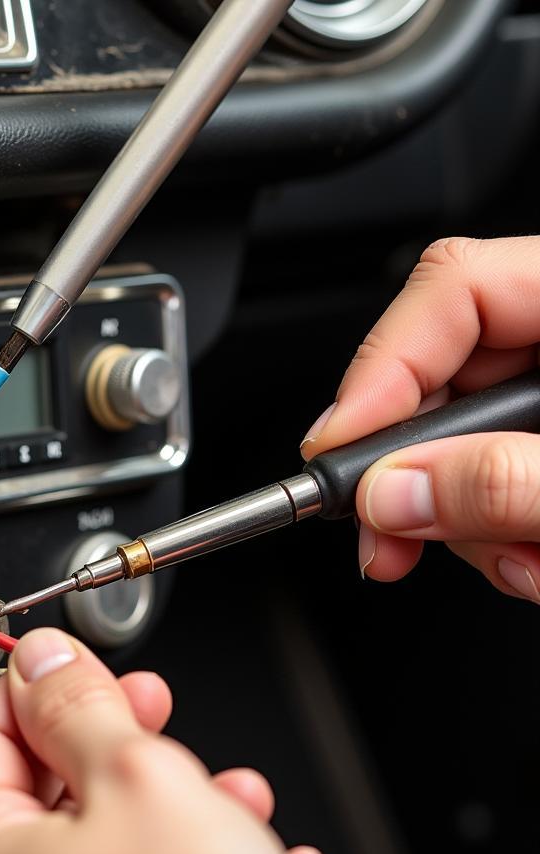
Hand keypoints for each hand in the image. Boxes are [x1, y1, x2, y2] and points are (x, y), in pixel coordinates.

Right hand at [301, 235, 539, 600]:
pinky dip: (498, 529)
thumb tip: (392, 493)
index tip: (334, 452)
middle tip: (387, 539)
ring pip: (463, 440)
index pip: (452, 288)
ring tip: (520, 564)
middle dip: (413, 474)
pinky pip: (496, 473)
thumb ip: (507, 482)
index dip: (378, 369)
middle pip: (443, 375)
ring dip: (466, 520)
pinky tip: (531, 557)